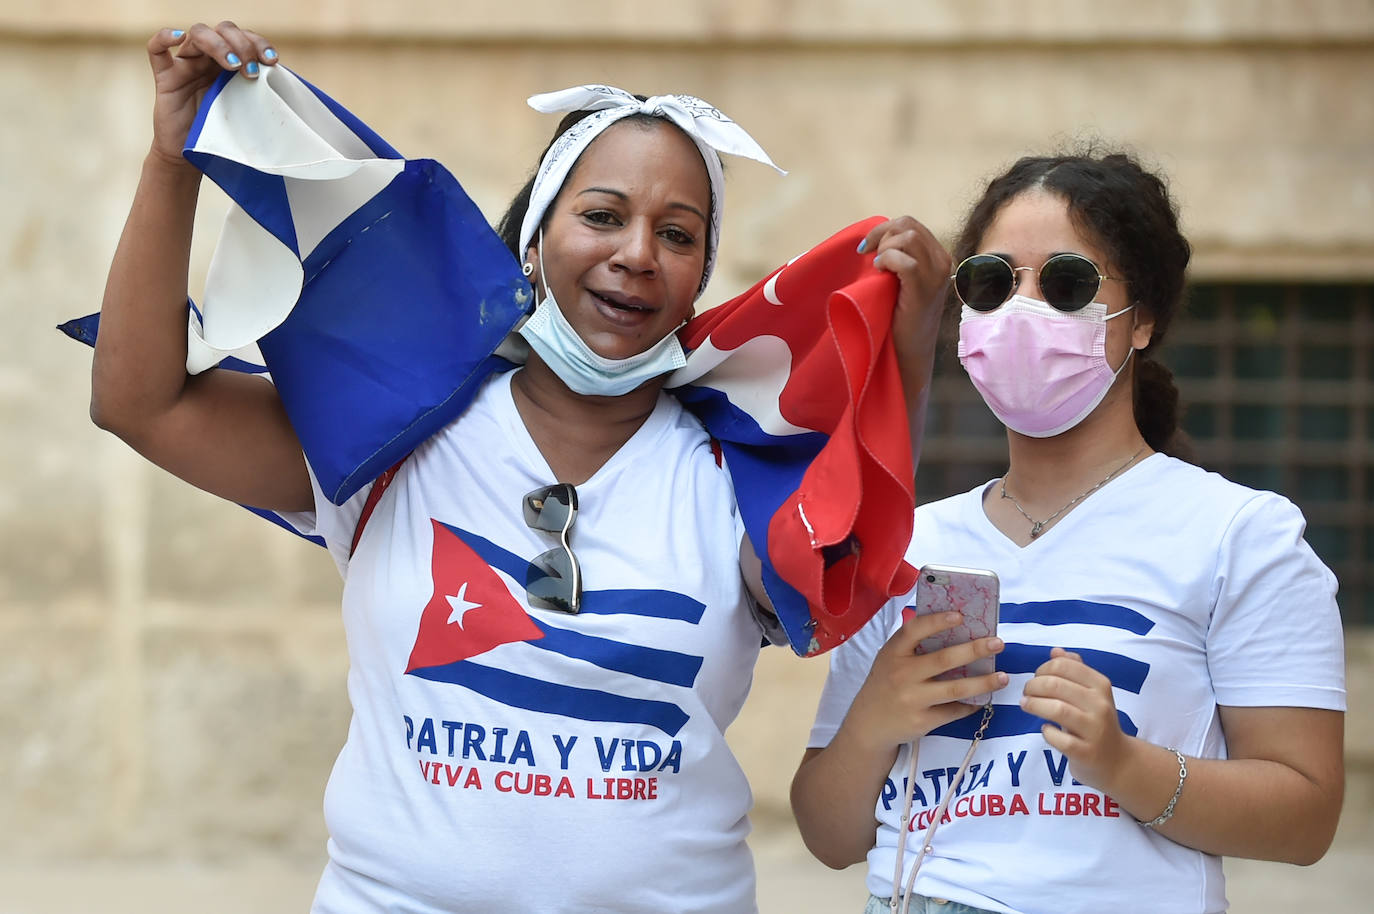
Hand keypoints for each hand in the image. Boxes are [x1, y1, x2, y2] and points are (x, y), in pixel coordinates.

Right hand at [146, 22, 278, 167]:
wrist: (192, 155)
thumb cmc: (221, 133)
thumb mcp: (246, 111)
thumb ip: (258, 95)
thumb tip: (287, 87)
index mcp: (229, 62)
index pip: (243, 37)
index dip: (258, 42)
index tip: (272, 60)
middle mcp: (208, 58)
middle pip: (222, 30)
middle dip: (242, 45)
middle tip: (251, 71)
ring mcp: (186, 65)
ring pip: (197, 34)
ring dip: (219, 45)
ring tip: (233, 66)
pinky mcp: (165, 77)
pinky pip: (156, 49)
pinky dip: (165, 37)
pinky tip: (179, 37)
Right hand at [840, 611, 1006, 752]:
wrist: (868, 724)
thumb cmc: (886, 684)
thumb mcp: (889, 660)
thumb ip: (912, 646)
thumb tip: (954, 627)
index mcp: (893, 653)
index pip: (914, 631)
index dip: (937, 621)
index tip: (960, 615)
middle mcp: (902, 674)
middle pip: (943, 659)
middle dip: (974, 650)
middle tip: (998, 643)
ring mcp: (912, 699)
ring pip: (955, 688)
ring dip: (984, 682)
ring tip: (1004, 677)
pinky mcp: (922, 721)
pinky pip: (954, 711)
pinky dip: (971, 704)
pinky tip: (983, 699)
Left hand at [858, 215, 950, 366]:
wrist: (908, 351)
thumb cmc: (899, 316)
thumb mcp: (901, 280)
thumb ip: (898, 257)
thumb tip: (875, 237)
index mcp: (938, 256)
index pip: (911, 224)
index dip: (884, 229)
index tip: (866, 248)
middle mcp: (943, 261)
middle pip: (909, 225)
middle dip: (882, 235)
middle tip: (869, 256)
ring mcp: (937, 275)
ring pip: (909, 237)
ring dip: (885, 248)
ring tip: (878, 268)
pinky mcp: (925, 290)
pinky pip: (906, 261)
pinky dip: (888, 261)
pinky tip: (880, 273)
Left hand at [1020, 647, 1127, 789]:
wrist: (1117, 761)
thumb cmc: (1096, 722)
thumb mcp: (1092, 693)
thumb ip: (1075, 670)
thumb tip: (1056, 651)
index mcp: (1100, 685)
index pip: (1063, 666)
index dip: (1042, 669)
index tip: (1036, 679)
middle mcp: (1100, 705)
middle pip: (1055, 685)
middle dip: (1033, 686)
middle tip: (1026, 693)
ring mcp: (1095, 729)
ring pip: (1056, 709)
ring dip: (1034, 705)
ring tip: (1026, 705)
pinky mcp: (1086, 752)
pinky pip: (1059, 738)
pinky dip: (1046, 731)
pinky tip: (1046, 729)